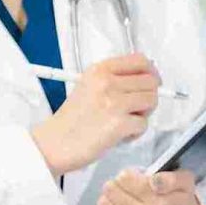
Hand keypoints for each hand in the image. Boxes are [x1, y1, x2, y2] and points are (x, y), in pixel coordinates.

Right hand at [31, 54, 159, 176]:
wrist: (54, 143)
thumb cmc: (71, 120)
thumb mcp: (89, 87)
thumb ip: (115, 80)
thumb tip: (147, 78)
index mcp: (99, 70)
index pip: (140, 60)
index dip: (151, 73)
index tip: (151, 82)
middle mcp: (107, 82)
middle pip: (151, 81)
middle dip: (148, 96)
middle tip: (136, 109)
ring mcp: (114, 102)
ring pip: (152, 101)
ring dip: (143, 114)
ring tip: (125, 122)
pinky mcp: (118, 123)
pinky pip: (144, 124)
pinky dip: (135, 133)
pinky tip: (119, 135)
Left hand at [96, 169, 205, 204]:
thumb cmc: (181, 202)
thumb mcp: (186, 183)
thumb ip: (173, 178)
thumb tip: (153, 181)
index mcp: (161, 202)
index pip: (128, 179)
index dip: (127, 173)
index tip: (134, 174)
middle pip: (113, 190)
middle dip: (116, 182)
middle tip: (123, 183)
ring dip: (108, 195)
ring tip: (116, 193)